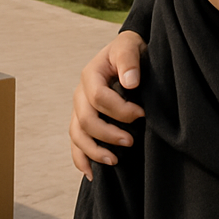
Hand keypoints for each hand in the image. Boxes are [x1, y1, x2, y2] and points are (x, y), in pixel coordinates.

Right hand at [69, 31, 146, 178]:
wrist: (126, 53)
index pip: (99, 97)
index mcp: (91, 74)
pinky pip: (75, 143)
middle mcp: (80, 93)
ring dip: (94, 151)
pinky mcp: (82, 121)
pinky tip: (92, 173)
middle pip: (85, 120)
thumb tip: (130, 82)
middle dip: (108, 134)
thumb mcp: (130, 46)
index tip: (142, 114)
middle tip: (131, 142)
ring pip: (77, 135)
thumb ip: (129, 60)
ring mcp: (79, 109)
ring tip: (115, 161)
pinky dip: (81, 159)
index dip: (120, 110)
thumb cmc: (130, 50)